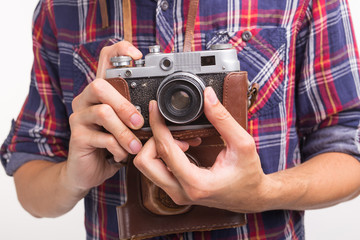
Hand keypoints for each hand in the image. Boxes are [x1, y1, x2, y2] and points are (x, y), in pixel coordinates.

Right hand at [65, 41, 143, 191]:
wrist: (88, 171)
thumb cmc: (112, 146)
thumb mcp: (129, 129)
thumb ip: (142, 119)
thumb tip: (167, 119)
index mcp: (103, 93)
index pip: (105, 60)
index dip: (120, 51)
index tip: (138, 56)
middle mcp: (87, 100)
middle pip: (100, 86)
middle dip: (125, 105)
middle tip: (139, 123)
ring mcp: (79, 117)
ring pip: (102, 113)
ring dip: (124, 131)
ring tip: (135, 146)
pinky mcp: (77, 136)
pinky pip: (100, 137)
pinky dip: (116, 148)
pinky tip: (121, 155)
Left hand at [134, 87, 269, 212]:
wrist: (251, 197)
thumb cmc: (249, 175)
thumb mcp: (242, 144)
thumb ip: (223, 119)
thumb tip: (207, 96)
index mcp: (196, 183)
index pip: (165, 150)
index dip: (157, 125)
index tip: (155, 108)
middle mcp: (181, 193)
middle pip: (144, 162)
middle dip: (153, 140)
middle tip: (170, 129)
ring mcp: (177, 195)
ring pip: (147, 168)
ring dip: (158, 147)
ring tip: (182, 139)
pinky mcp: (176, 192)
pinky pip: (156, 171)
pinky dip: (164, 155)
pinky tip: (183, 147)